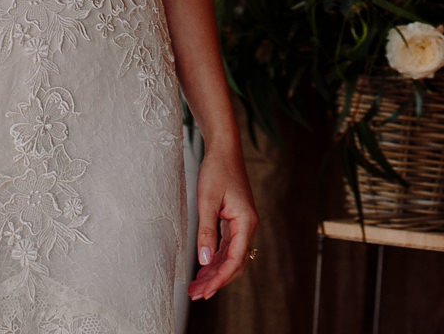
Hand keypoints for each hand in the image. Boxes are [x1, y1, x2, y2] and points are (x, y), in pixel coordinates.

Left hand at [187, 145, 256, 300]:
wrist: (224, 150)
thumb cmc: (217, 171)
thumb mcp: (207, 201)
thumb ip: (206, 232)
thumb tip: (204, 260)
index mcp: (245, 221)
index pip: (235, 259)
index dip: (220, 279)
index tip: (204, 291)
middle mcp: (248, 225)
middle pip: (235, 263)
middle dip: (217, 280)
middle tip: (196, 293)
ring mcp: (242, 224)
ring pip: (231, 257)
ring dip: (215, 272)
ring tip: (196, 286)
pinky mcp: (235, 221)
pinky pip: (228, 247)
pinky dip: (216, 260)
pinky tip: (203, 268)